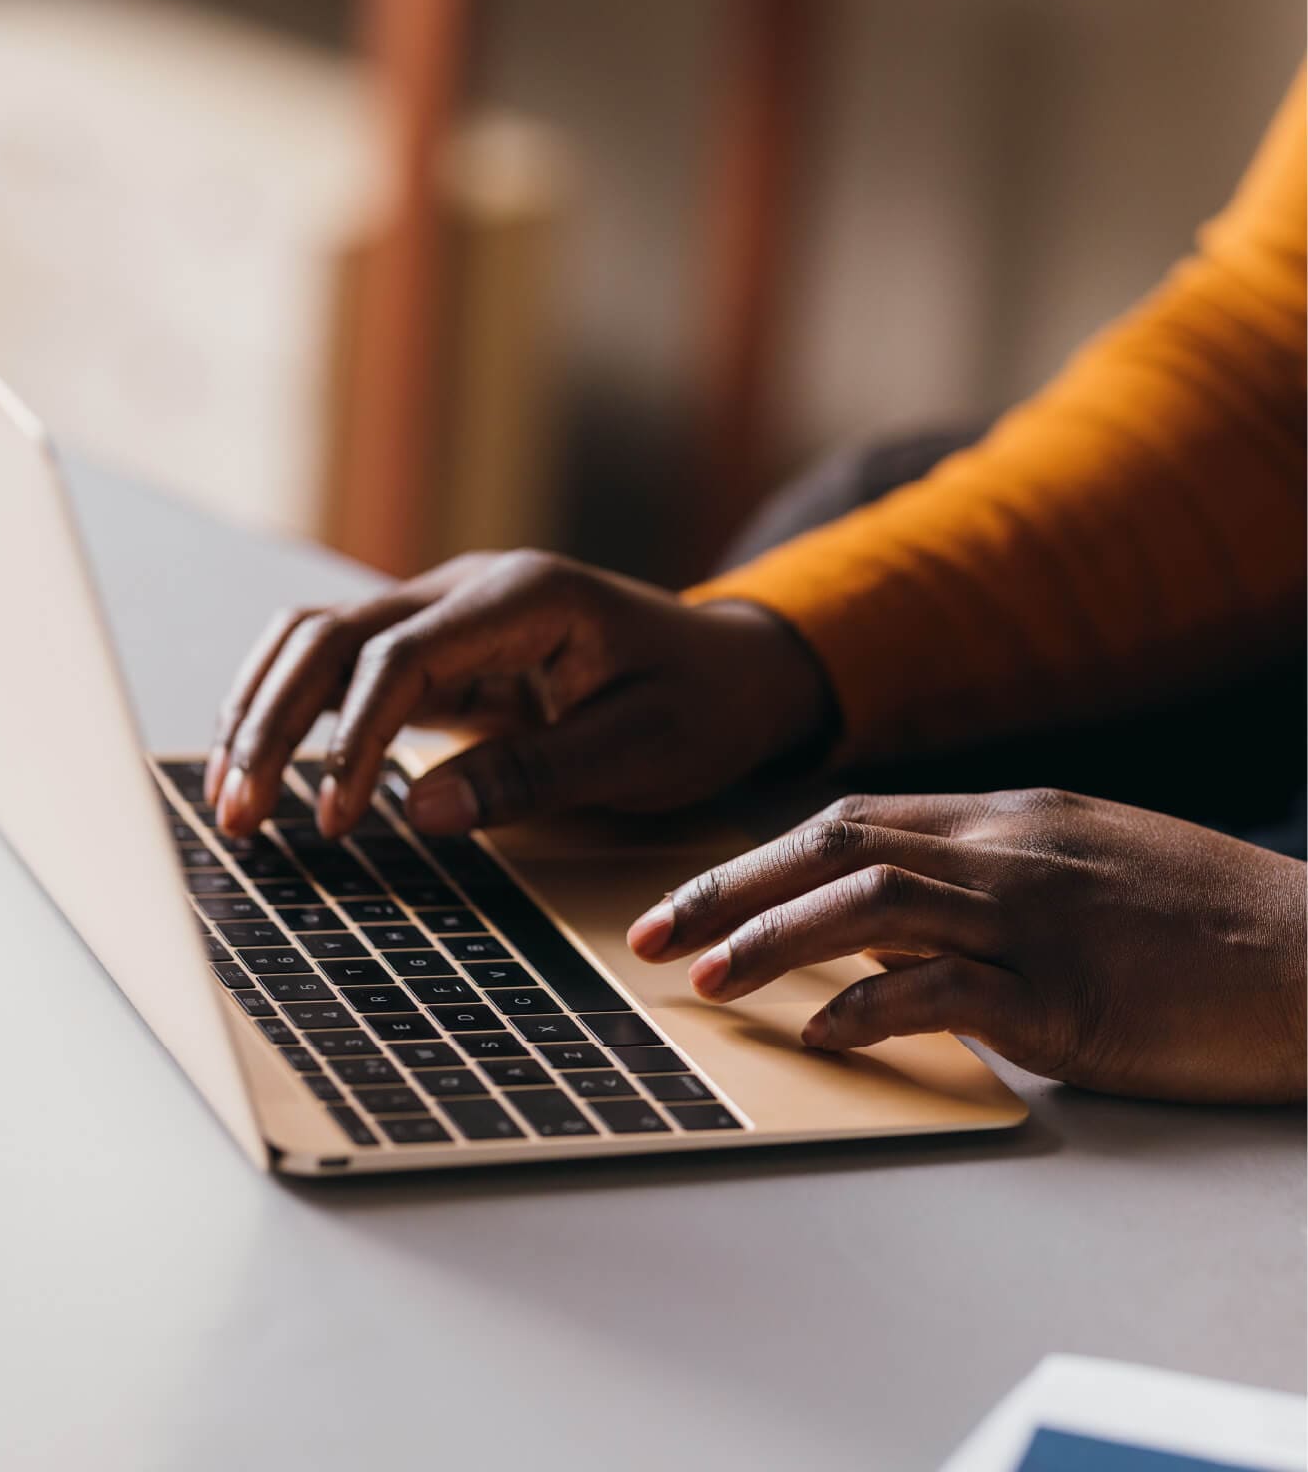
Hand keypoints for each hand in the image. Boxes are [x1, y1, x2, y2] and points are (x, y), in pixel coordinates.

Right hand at [206, 550, 834, 839]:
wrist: (734, 667)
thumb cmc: (702, 703)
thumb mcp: (644, 748)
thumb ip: (537, 774)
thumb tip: (422, 814)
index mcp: (526, 596)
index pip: (401, 654)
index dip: (353, 736)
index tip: (336, 820)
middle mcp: (470, 588)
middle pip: (333, 634)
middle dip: (274, 722)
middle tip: (238, 815)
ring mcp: (448, 611)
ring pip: (320, 640)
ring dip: (266, 712)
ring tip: (233, 800)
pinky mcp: (440, 647)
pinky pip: (347, 668)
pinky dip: (299, 713)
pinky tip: (271, 771)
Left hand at [627, 787, 1305, 1102]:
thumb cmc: (1201, 915)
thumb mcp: (1080, 863)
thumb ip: (979, 876)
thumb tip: (872, 921)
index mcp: (1007, 816)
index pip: (849, 819)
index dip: (754, 858)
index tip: (687, 899)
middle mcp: (1008, 850)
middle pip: (836, 847)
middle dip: (729, 889)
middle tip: (650, 935)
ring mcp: (1038, 918)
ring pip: (872, 906)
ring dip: (775, 940)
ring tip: (707, 980)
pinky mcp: (1071, 997)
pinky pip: (947, 992)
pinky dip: (870, 1008)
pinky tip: (823, 1034)